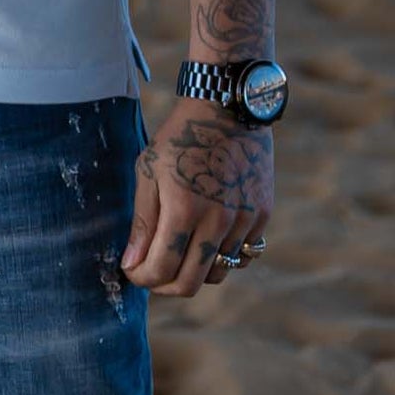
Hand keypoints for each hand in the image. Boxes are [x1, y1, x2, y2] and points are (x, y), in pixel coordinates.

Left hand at [121, 99, 272, 296]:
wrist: (227, 108)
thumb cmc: (180, 137)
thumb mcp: (149, 171)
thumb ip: (142, 222)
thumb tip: (131, 264)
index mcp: (183, 210)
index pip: (161, 270)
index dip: (141, 278)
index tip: (132, 270)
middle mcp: (217, 222)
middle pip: (190, 284)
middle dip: (164, 286)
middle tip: (151, 271)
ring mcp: (244, 221)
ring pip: (218, 273)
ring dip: (194, 271)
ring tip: (179, 251)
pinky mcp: (262, 216)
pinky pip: (241, 255)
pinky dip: (221, 255)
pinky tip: (206, 236)